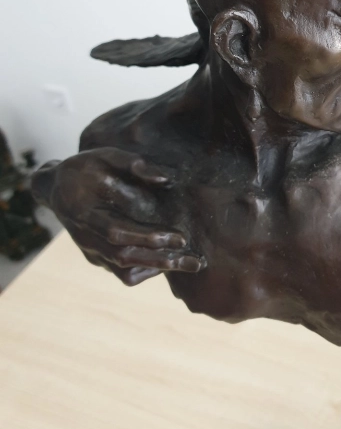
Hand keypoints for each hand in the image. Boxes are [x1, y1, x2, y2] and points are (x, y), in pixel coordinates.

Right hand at [32, 147, 205, 285]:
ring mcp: (91, 251)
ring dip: (158, 269)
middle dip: (163, 260)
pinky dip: (145, 270)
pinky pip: (121, 272)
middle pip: (125, 257)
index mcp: (84, 212)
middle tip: (196, 261)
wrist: (55, 188)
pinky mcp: (96, 258)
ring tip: (190, 264)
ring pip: (124, 270)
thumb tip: (165, 180)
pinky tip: (168, 262)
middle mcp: (87, 238)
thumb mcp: (106, 155)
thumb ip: (133, 165)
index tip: (179, 237)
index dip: (147, 237)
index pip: (117, 232)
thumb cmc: (85, 168)